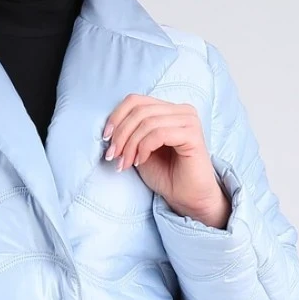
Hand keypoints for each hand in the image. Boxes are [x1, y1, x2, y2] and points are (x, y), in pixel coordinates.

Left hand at [102, 95, 230, 227]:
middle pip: (139, 110)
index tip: (106, 138)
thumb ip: (129, 133)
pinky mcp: (192, 134)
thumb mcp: (140, 149)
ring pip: (147, 122)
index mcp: (169, 110)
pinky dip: (144, 148)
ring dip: (130, 145)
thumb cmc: (166, 175)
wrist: (187, 198)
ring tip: (126, 163)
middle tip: (114, 156)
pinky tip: (141, 161)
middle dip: (121, 134)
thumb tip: (108, 128)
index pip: (136, 100)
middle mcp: (181, 110)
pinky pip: (159, 133)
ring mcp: (189, 120)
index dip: (116, 117)